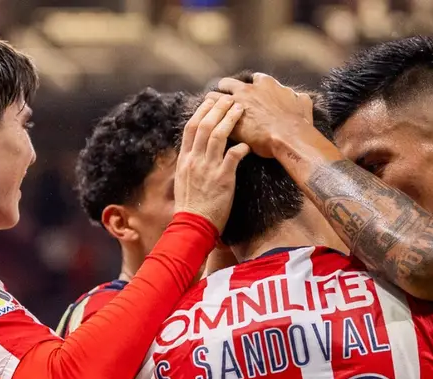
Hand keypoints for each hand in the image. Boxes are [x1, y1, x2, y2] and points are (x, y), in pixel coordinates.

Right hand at [173, 95, 250, 231]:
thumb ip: (190, 163)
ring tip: (240, 109)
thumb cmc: (190, 205)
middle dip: (217, 108)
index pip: (191, 128)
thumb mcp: (183, 179)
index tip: (210, 100)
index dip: (201, 111)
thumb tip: (195, 150)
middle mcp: (195, 160)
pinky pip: (233, 157)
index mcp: (185, 159)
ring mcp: (208, 168)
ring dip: (230, 120)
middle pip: (205, 126)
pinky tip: (249, 144)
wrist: (193, 225)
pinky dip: (241, 147)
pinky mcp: (223, 179)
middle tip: (228, 99)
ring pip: (218, 136)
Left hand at [215, 73, 313, 157]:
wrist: (289, 137)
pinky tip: (210, 125)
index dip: (251, 86)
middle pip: (227, 83)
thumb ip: (299, 98)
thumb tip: (299, 97)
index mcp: (265, 84)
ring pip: (213, 97)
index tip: (250, 92)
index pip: (254, 79)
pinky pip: (212, 117)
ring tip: (210, 111)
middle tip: (225, 100)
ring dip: (212, 104)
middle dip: (225, 90)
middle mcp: (248, 90)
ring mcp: (236, 104)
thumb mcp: (303, 105)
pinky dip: (210, 120)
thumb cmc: (298, 123)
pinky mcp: (229, 121)